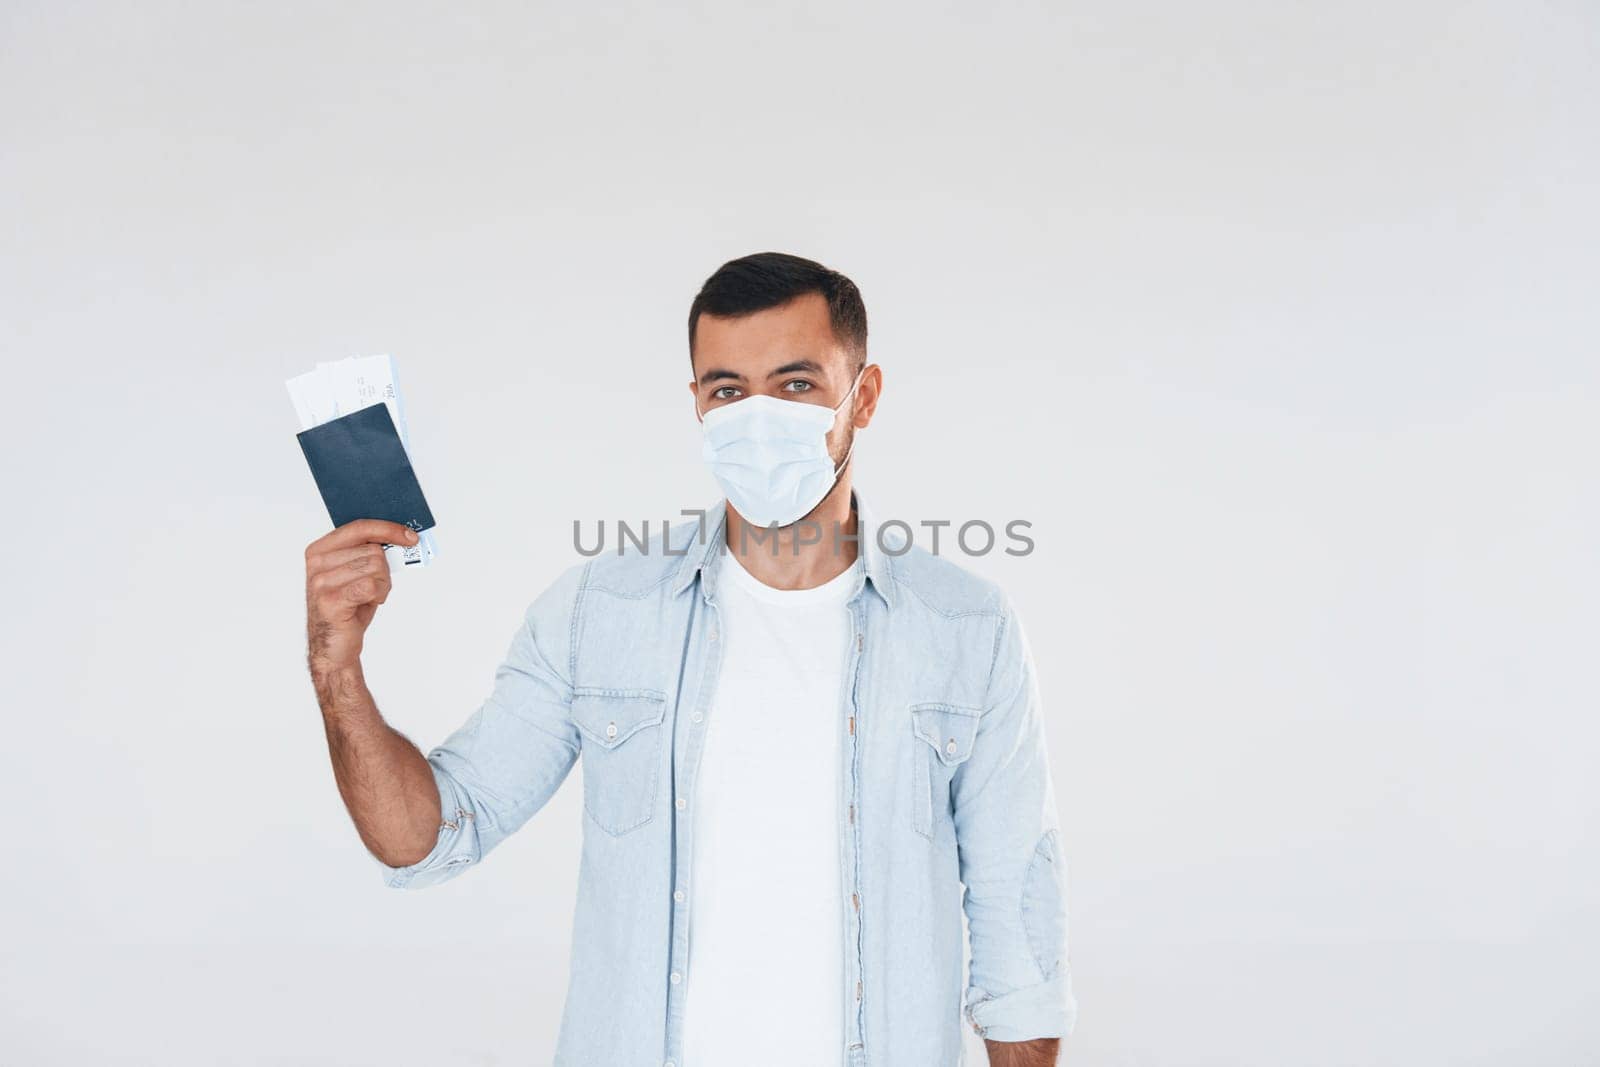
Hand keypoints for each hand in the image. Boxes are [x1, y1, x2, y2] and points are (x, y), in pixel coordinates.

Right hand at [304, 519, 416, 675]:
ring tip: (368, 597)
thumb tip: (401, 536)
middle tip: (373, 588)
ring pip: (375, 567)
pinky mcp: (331, 600)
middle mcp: (317, 563)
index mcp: (320, 550)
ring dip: (382, 585)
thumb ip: (368, 552)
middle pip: (373, 550)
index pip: (359, 527)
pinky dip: (379, 595)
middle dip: (384, 570)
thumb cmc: (348, 608)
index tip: (410, 536)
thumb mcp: (355, 574)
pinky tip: (369, 603)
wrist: (333, 646)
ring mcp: (321, 582)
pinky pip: (372, 585)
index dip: (388, 529)